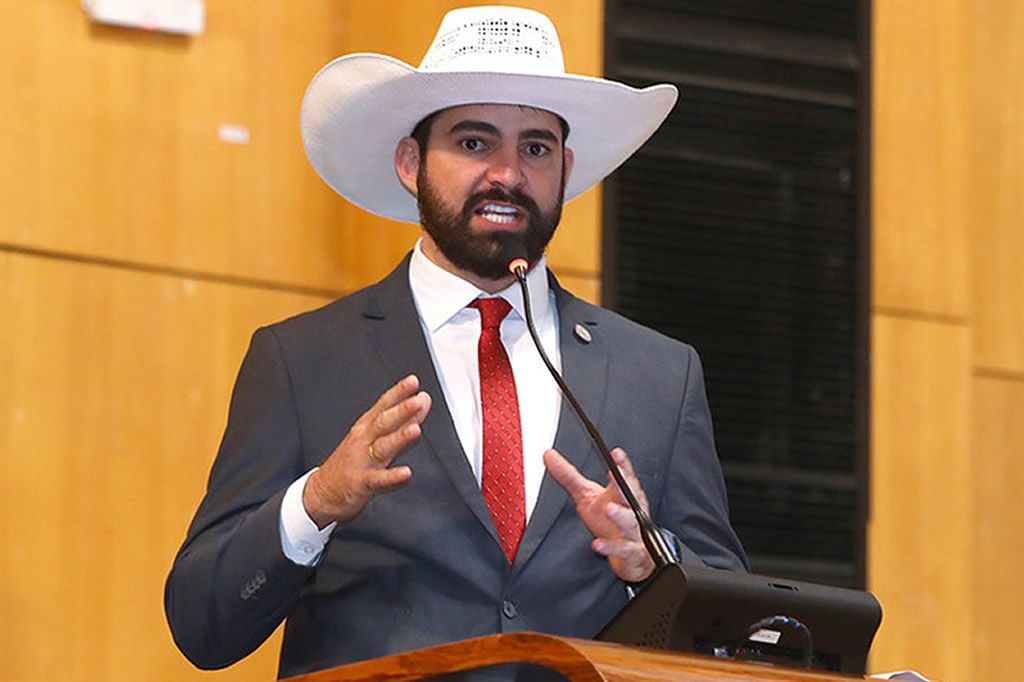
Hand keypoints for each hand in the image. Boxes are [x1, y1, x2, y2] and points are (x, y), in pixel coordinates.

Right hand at [303, 375, 430, 527]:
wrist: (323, 493)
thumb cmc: (352, 462)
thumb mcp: (375, 437)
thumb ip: (402, 420)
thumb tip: (423, 401)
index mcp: (366, 427)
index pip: (383, 405)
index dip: (398, 392)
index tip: (412, 382)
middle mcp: (363, 440)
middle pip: (383, 422)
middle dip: (401, 410)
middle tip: (418, 401)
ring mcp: (361, 461)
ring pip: (382, 447)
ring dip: (399, 438)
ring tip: (415, 430)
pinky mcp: (361, 483)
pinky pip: (378, 480)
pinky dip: (392, 477)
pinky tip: (406, 473)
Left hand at [543, 447, 655, 582]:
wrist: (629, 555)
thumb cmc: (609, 522)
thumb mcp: (586, 496)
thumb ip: (569, 477)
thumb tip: (549, 455)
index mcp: (623, 494)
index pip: (624, 476)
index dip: (622, 464)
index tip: (616, 453)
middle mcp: (632, 510)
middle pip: (631, 495)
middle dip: (624, 484)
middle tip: (615, 473)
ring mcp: (634, 532)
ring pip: (630, 522)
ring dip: (621, 515)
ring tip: (609, 508)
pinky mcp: (632, 552)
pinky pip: (623, 550)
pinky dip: (611, 547)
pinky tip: (597, 544)